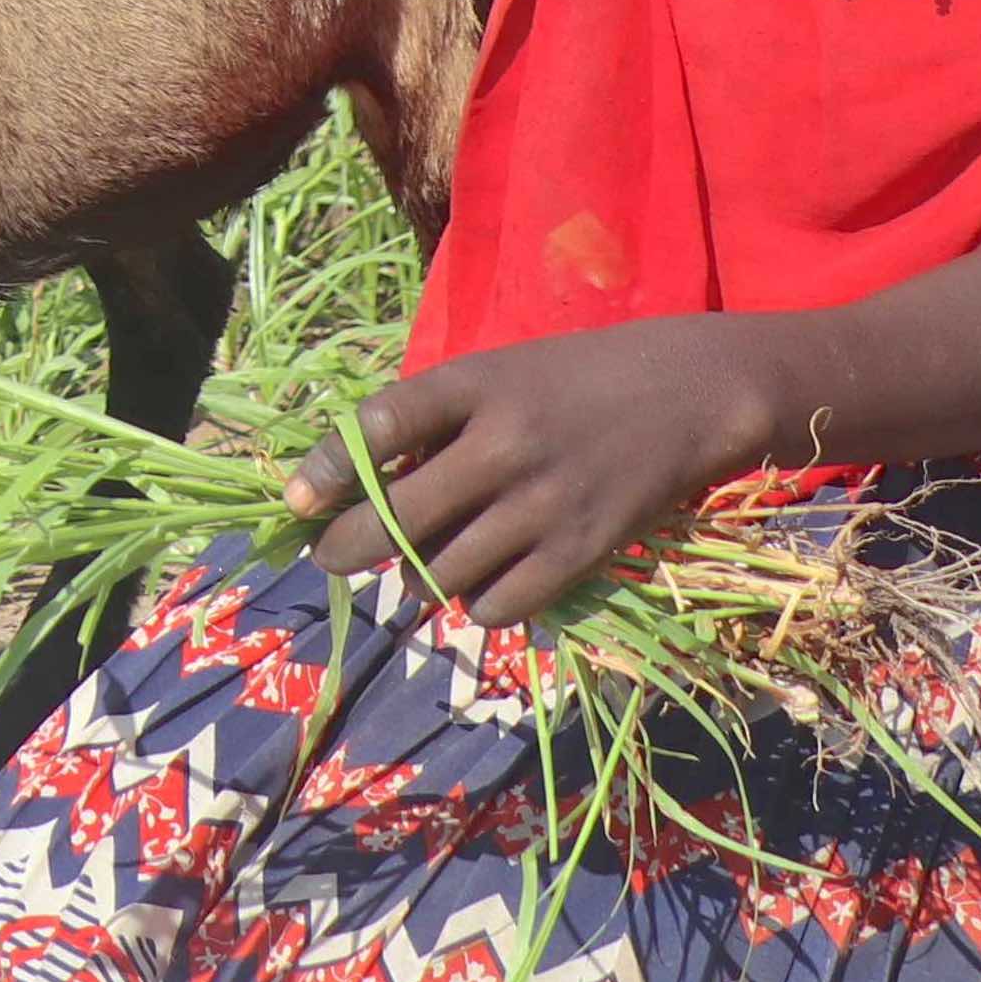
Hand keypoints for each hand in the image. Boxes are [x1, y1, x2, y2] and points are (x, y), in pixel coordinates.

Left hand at [285, 321, 778, 627]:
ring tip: (421, 562)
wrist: (685, 395)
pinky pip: (498, 606)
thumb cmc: (570, 381)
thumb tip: (354, 487)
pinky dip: (478, 603)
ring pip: (441, 572)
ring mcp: (542, 504)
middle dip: (347, 549)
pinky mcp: (580, 552)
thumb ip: (432, 423)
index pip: (380, 426)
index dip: (326, 468)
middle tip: (331, 556)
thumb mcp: (495, 375)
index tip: (295, 500)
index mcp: (473, 385)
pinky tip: (482, 580)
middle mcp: (503, 445)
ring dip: (418, 576)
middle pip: (397, 519)